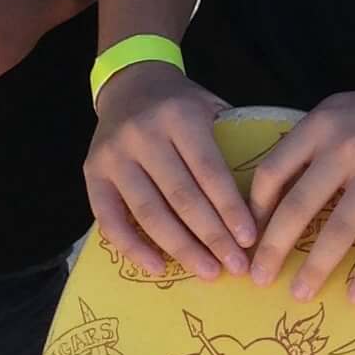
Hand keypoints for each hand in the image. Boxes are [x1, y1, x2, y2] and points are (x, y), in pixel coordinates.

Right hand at [86, 63, 255, 283]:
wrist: (129, 82)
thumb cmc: (179, 103)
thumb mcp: (209, 106)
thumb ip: (231, 140)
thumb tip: (262, 196)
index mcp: (179, 116)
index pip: (209, 171)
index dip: (229, 208)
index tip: (249, 240)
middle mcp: (143, 135)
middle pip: (182, 197)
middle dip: (212, 237)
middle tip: (235, 266)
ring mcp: (114, 156)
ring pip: (149, 213)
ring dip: (181, 248)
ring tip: (208, 272)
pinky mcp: (92, 174)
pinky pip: (110, 220)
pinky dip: (133, 248)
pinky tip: (159, 269)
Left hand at [245, 75, 354, 306]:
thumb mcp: (338, 113)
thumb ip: (308, 146)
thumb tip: (269, 197)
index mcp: (321, 125)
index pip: (272, 171)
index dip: (255, 209)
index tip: (248, 237)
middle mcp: (346, 146)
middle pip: (298, 206)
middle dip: (274, 249)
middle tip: (258, 278)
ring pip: (340, 230)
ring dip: (316, 268)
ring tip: (301, 294)